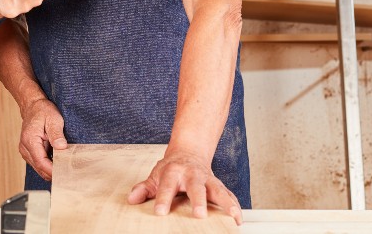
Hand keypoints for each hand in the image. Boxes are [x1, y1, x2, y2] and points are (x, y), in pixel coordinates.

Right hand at [18, 97, 67, 180]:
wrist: (33, 107)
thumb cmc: (43, 111)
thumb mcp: (54, 119)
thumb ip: (57, 134)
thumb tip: (62, 147)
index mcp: (30, 140)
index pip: (41, 162)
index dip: (52, 170)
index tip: (64, 173)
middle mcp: (25, 148)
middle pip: (39, 168)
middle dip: (53, 173)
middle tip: (68, 174)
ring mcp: (25, 151)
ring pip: (38, 168)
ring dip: (50, 170)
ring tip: (65, 169)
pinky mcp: (28, 152)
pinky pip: (38, 163)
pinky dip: (47, 165)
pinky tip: (58, 163)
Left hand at [126, 149, 241, 224]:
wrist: (189, 153)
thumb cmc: (171, 169)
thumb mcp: (155, 175)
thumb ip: (144, 188)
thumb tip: (132, 199)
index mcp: (174, 172)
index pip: (167, 186)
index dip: (163, 199)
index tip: (160, 212)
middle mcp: (193, 175)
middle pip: (196, 187)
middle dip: (199, 201)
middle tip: (200, 215)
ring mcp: (207, 180)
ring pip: (218, 190)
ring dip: (226, 203)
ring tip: (232, 215)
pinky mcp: (218, 186)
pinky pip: (229, 195)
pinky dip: (235, 206)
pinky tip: (239, 218)